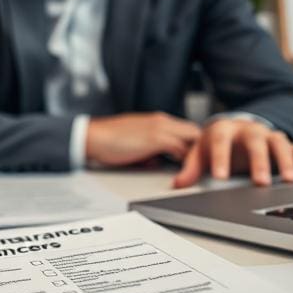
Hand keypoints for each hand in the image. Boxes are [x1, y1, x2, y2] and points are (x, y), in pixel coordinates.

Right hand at [86, 112, 200, 166]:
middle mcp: (161, 121)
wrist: (94, 137)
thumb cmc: (109, 141)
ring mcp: (160, 128)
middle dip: (198, 149)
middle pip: (194, 131)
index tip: (192, 158)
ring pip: (192, 137)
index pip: (186, 129)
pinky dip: (184, 161)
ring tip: (191, 171)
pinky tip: (179, 172)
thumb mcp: (135, 144)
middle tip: (196, 166)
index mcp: (157, 121)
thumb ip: (150, 150)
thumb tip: (158, 161)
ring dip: (194, 155)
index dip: (193, 145)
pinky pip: (181, 148)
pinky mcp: (155, 138)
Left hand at [171, 118, 292, 187]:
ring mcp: (267, 135)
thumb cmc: (216, 144)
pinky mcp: (282, 143)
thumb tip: (178, 185)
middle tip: (261, 183)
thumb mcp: (200, 154)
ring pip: (279, 142)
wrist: (233, 129)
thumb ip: (191, 169)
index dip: (221, 158)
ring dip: (285, 161)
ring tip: (290, 180)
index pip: (221, 142)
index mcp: (223, 130)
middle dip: (259, 162)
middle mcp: (248, 129)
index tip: (221, 177)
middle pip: (255, 142)